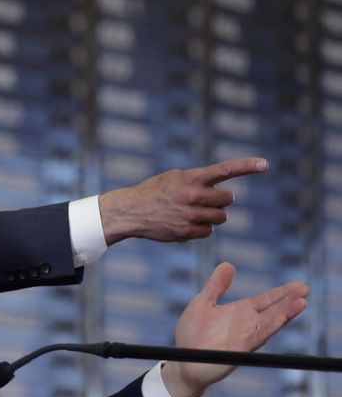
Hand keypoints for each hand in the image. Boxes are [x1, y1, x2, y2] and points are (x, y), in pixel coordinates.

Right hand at [98, 157, 268, 245]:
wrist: (131, 211)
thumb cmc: (154, 192)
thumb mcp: (174, 178)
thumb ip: (198, 182)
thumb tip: (224, 197)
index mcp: (190, 178)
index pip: (224, 170)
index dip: (246, 166)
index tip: (265, 164)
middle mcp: (193, 196)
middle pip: (227, 199)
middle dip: (219, 200)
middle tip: (203, 200)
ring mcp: (191, 215)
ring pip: (220, 217)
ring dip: (212, 215)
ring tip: (193, 212)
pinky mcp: (187, 232)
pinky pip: (208, 232)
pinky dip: (201, 229)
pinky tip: (185, 224)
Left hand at [161, 262, 307, 396]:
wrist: (183, 361)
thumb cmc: (192, 334)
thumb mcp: (203, 302)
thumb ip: (216, 286)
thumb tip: (228, 265)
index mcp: (239, 312)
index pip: (265, 300)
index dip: (282, 292)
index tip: (300, 285)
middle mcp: (246, 324)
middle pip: (273, 309)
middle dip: (289, 300)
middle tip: (305, 288)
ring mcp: (245, 337)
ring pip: (269, 322)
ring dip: (285, 313)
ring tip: (302, 302)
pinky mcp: (239, 349)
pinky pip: (257, 336)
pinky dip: (269, 327)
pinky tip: (281, 318)